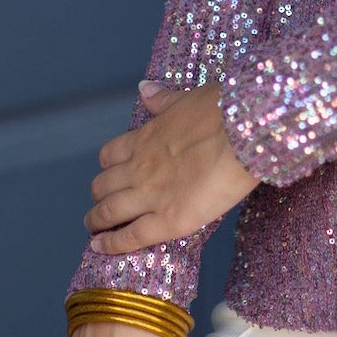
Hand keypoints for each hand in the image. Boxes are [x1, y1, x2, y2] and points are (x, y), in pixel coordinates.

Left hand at [85, 81, 258, 255]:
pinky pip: (130, 236)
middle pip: (103, 185)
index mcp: (144, 139)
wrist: (243, 134)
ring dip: (96, 220)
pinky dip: (110, 244)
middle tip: (101, 204)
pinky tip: (99, 248)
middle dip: (99, 195)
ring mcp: (150, 195)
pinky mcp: (167, 220)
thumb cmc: (222, 112)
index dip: (107, 166)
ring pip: (108, 211)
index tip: (110, 173)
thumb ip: (163, 100)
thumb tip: (144, 88)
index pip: (110, 155)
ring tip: (93, 228)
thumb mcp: (188, 98)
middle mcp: (140, 168)